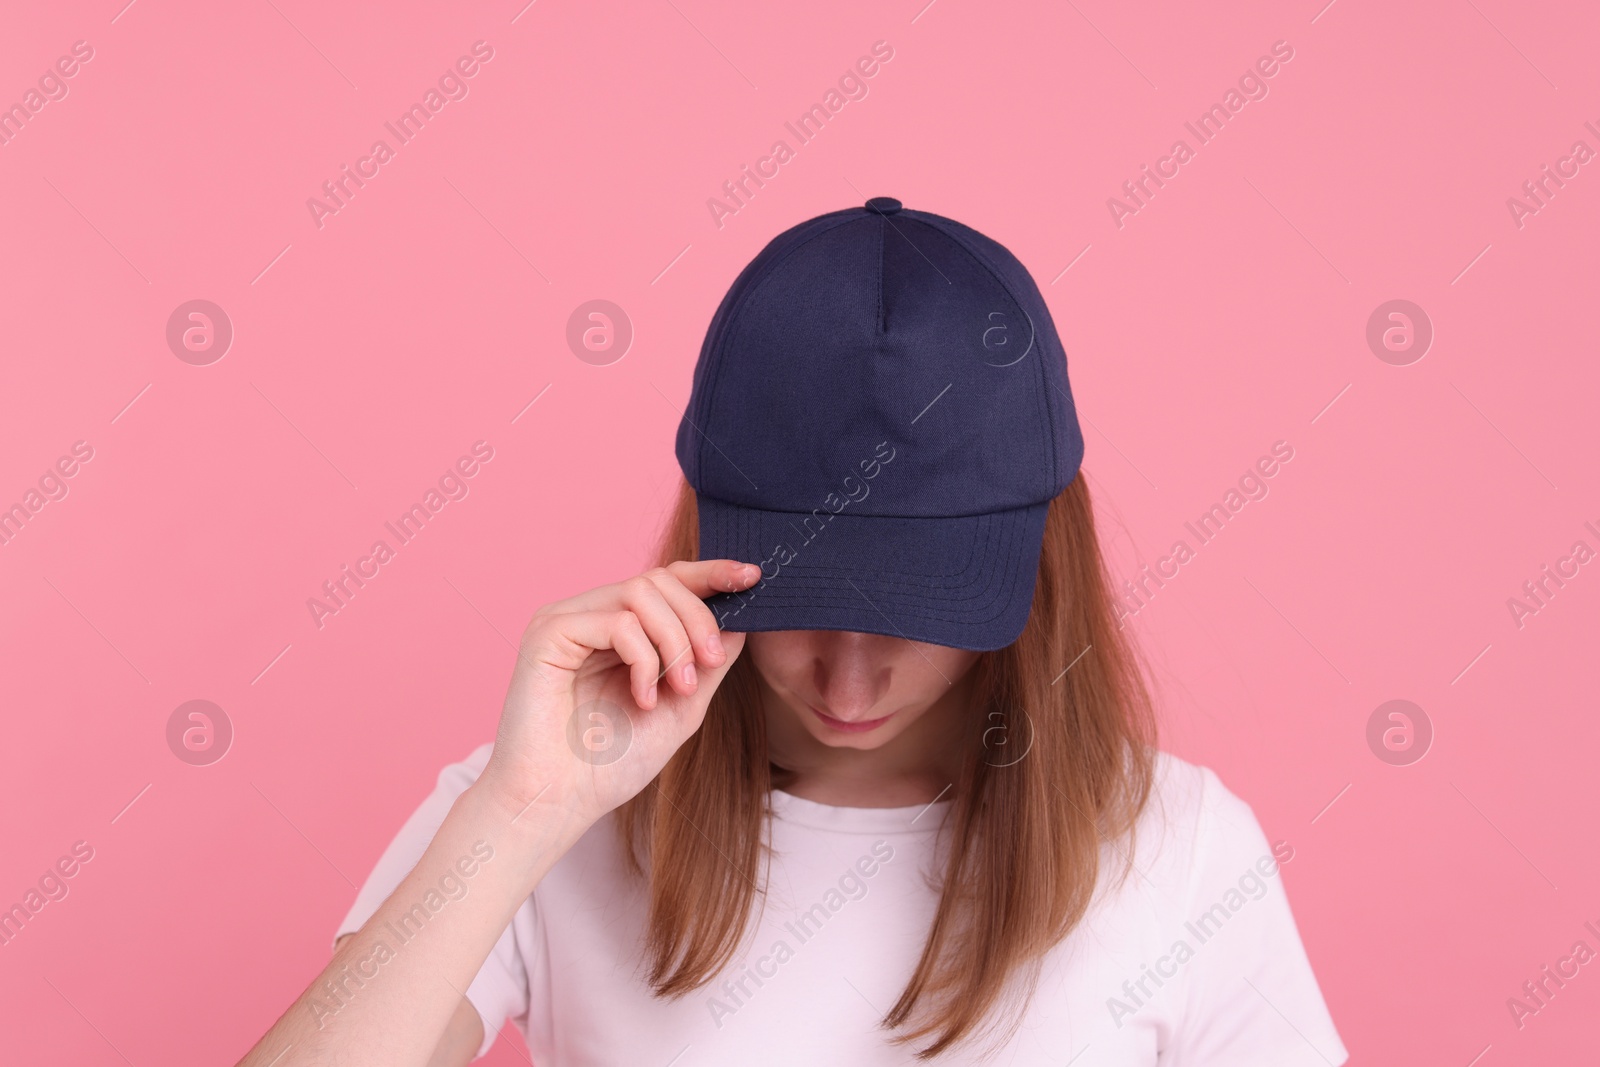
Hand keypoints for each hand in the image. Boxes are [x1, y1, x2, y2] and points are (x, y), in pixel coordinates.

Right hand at [478, 559, 760, 829]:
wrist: (560, 802)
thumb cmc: (612, 763)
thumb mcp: (682, 707)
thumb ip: (710, 662)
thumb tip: (742, 617)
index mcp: (619, 629)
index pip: (668, 581)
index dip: (712, 574)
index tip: (753, 577)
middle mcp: (591, 615)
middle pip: (660, 579)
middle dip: (698, 620)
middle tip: (709, 665)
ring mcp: (568, 620)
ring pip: (641, 591)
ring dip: (675, 641)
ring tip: (679, 689)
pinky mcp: (549, 633)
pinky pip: (616, 621)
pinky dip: (643, 658)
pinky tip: (643, 698)